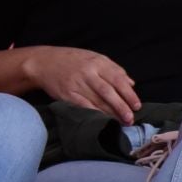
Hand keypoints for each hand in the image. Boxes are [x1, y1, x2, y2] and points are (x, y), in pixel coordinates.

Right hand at [22, 46, 139, 122]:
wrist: (43, 62)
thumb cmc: (71, 60)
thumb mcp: (93, 57)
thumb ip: (113, 69)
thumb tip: (131, 83)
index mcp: (97, 62)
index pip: (117, 79)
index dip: (129, 94)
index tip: (137, 106)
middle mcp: (88, 72)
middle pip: (108, 92)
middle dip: (121, 107)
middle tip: (131, 119)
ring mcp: (76, 84)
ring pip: (97, 101)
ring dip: (110, 114)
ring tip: (121, 123)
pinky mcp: (67, 94)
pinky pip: (83, 106)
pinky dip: (94, 114)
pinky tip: (102, 121)